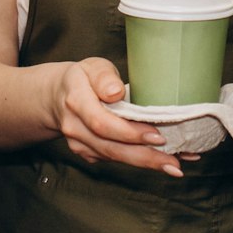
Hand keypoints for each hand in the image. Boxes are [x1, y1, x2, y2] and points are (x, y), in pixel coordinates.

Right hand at [48, 57, 187, 175]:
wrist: (57, 96)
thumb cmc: (83, 78)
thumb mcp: (93, 66)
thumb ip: (104, 76)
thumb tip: (116, 92)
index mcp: (76, 101)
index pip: (102, 123)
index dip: (130, 133)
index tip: (158, 136)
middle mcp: (75, 127)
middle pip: (111, 148)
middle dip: (145, 156)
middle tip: (174, 163)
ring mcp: (79, 144)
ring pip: (114, 157)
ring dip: (146, 163)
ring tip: (175, 166)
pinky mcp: (87, 154)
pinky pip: (115, 160)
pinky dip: (139, 161)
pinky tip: (161, 162)